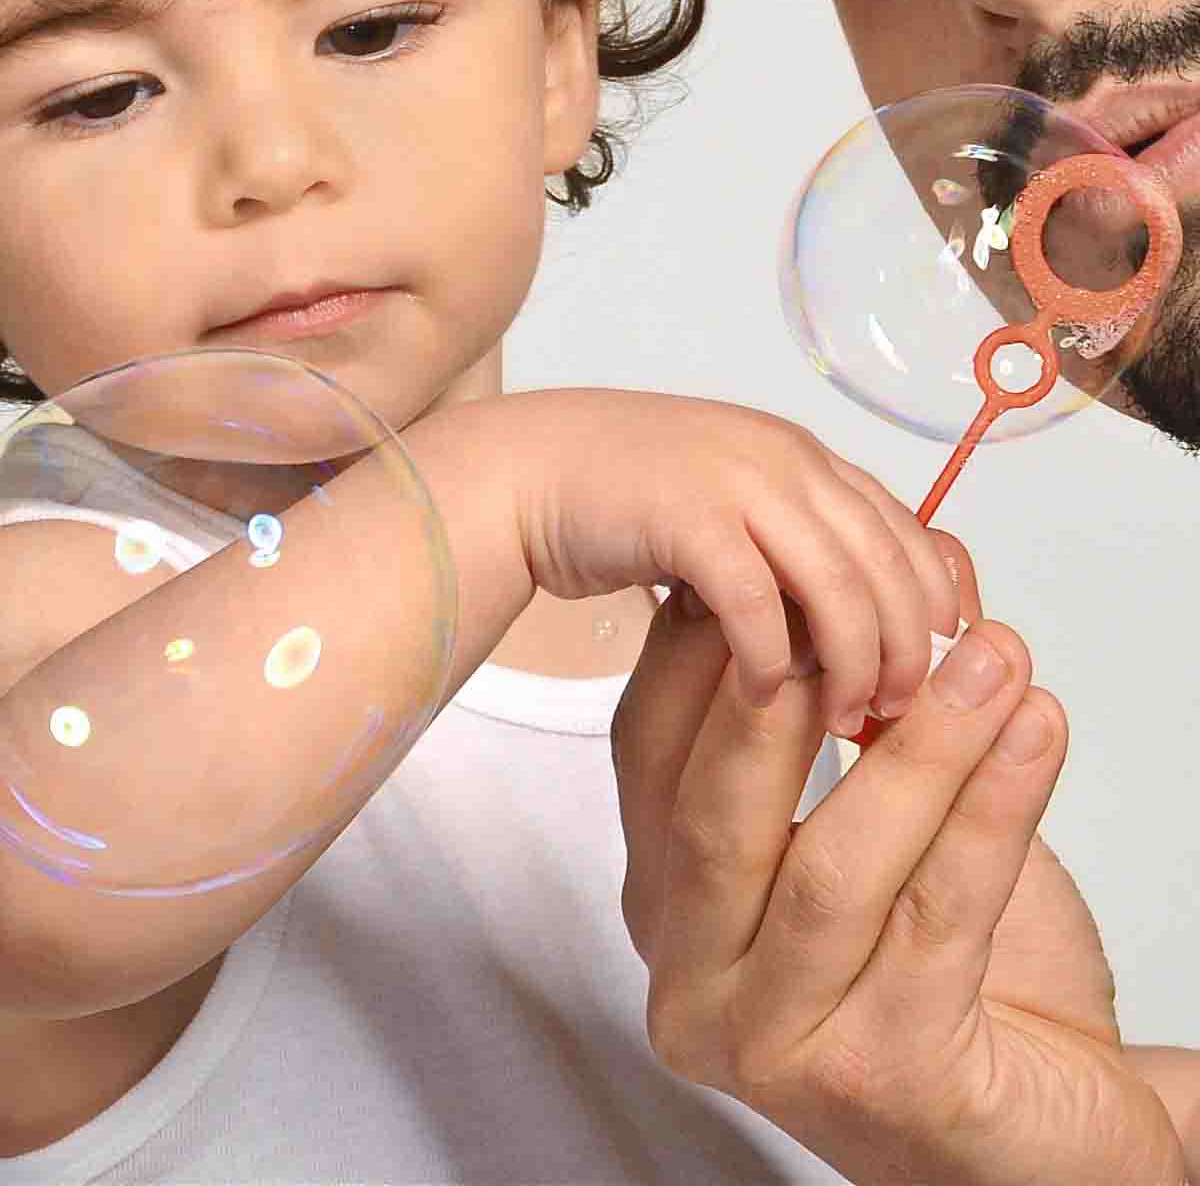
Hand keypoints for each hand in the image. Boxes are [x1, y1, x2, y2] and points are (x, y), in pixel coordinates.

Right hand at [483, 387, 958, 726]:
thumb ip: (796, 544)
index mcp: (806, 459)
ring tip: (846, 719)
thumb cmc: (631, 502)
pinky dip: (771, 657)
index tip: (944, 675)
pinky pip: (755, 601)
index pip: (908, 532)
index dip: (937, 607)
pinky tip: (767, 697)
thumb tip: (867, 627)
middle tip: (901, 714)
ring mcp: (738, 482)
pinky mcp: (687, 517)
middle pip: (887, 563)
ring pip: (837, 584)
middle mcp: (786, 460)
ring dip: (854, 662)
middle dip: (908, 648)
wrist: (533, 472)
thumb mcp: (736, 510)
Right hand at [612, 568, 1184, 1185]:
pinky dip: (992, 810)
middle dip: (789, 692)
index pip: (649, 757)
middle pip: (714, 813)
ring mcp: (778, 1045)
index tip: (772, 559)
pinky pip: (937, 918)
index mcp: (670, 907)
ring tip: (995, 658)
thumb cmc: (933, 973)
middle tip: (863, 601)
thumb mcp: (852, 834)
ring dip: (924, 745)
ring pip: (834, 866)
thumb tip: (833, 578)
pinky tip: (1036, 732)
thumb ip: (827, 730)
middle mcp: (696, 981)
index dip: (701, 650)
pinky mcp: (883, 1078)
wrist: (1033, 1137)